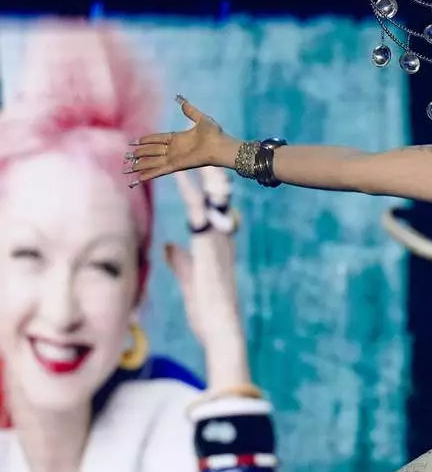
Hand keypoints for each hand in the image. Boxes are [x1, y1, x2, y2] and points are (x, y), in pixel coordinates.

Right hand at [126, 96, 232, 184]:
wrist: (220, 146)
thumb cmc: (214, 134)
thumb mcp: (201, 118)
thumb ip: (190, 110)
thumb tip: (180, 99)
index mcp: (178, 138)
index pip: (158, 139)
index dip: (146, 140)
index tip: (134, 141)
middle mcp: (174, 149)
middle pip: (152, 152)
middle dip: (139, 154)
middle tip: (127, 156)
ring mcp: (174, 158)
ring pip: (152, 162)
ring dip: (140, 166)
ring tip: (127, 169)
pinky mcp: (176, 166)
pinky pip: (159, 171)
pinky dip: (149, 174)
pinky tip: (138, 178)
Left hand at [163, 167, 250, 387]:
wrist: (221, 329)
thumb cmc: (207, 312)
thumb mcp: (190, 282)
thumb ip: (180, 262)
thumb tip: (171, 246)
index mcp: (217, 247)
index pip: (209, 209)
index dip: (201, 187)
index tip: (193, 166)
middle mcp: (221, 239)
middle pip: (215, 197)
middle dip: (206, 170)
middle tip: (198, 143)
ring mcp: (217, 241)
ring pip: (209, 199)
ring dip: (199, 173)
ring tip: (189, 147)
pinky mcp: (209, 247)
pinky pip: (199, 213)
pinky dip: (192, 193)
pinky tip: (183, 177)